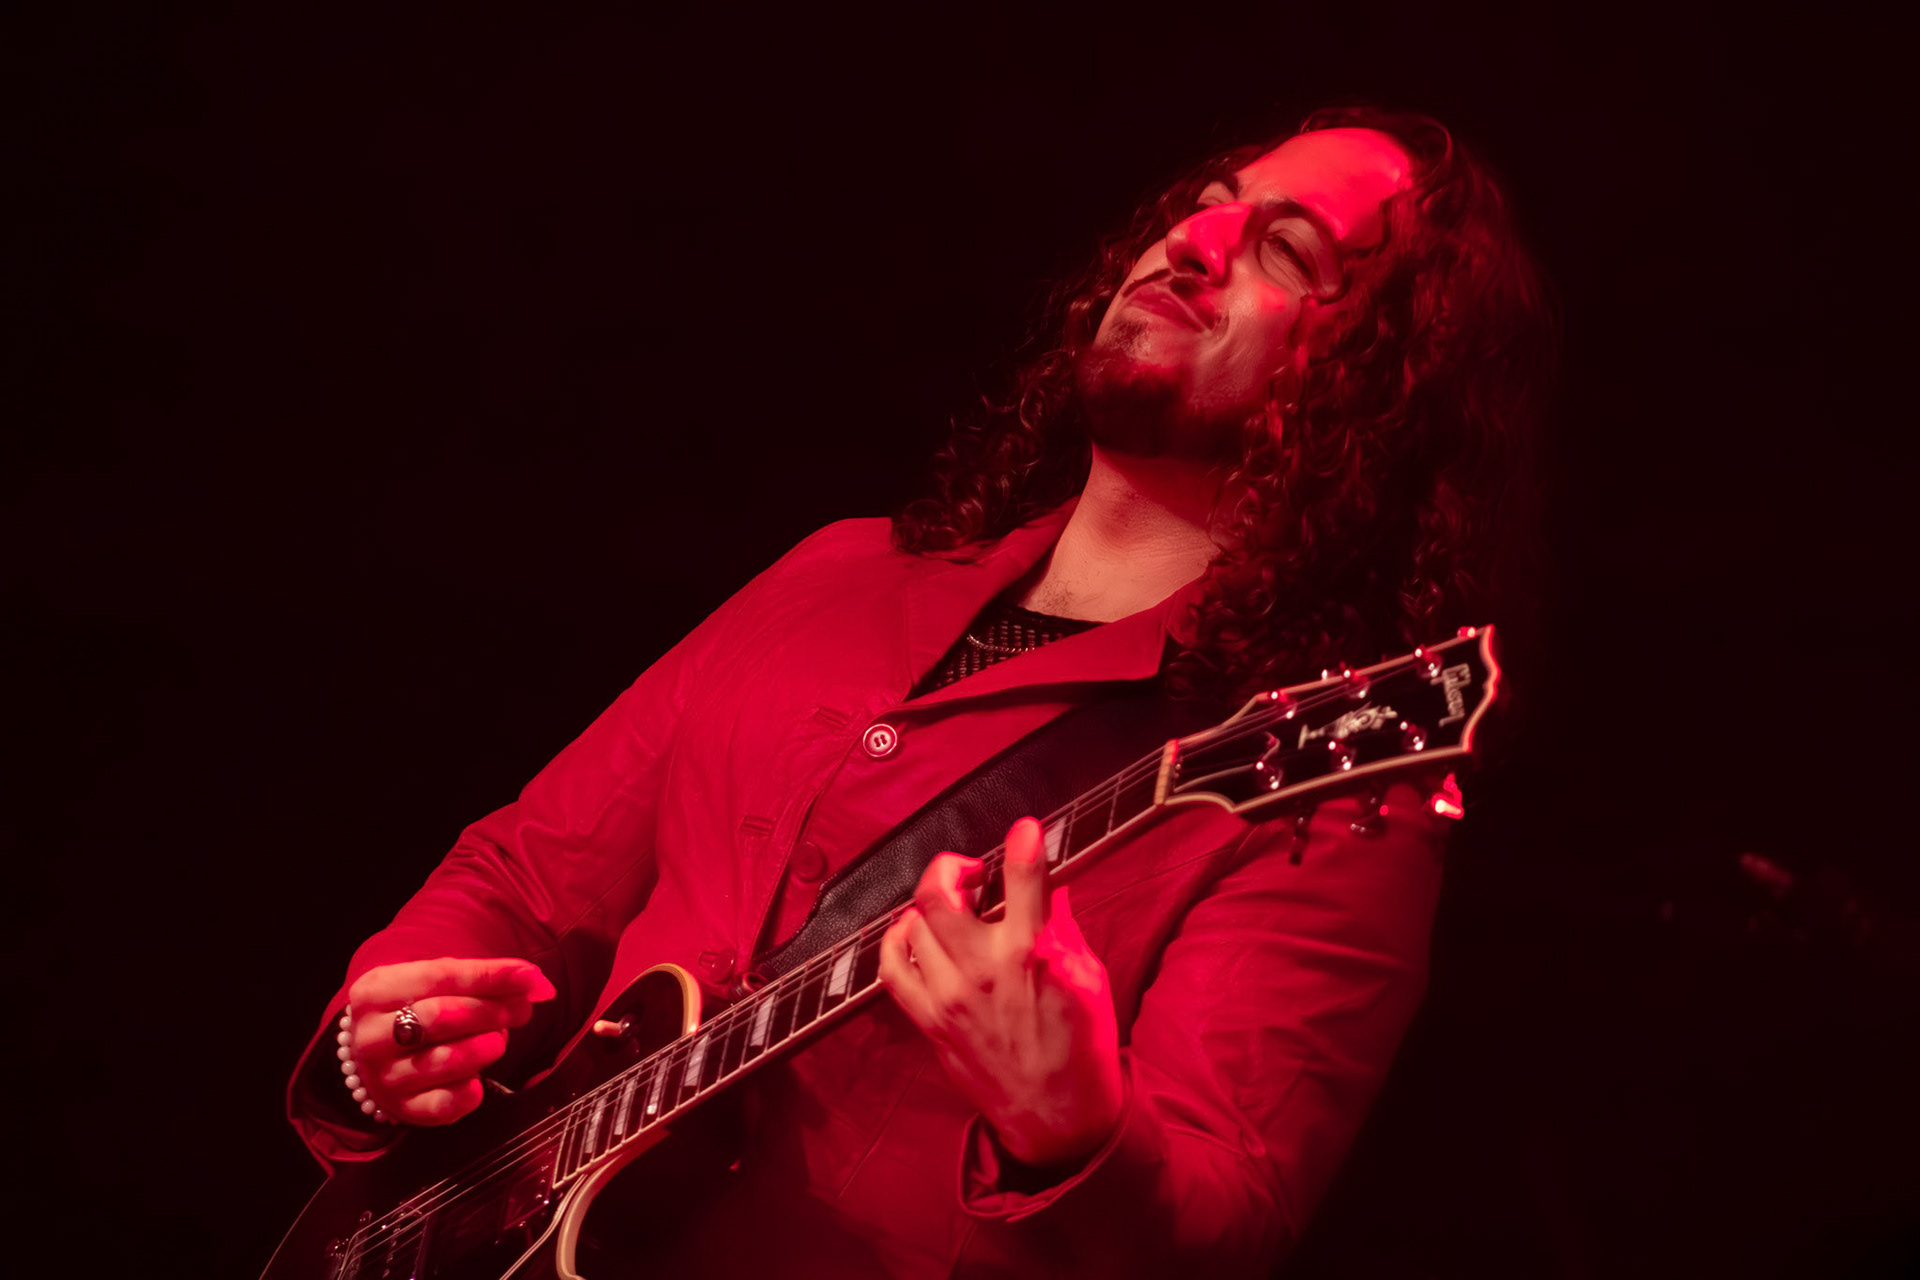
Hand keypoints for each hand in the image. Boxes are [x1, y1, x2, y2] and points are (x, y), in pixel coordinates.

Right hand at [344, 956, 554, 1125]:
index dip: (491, 975)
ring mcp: (384, 1077)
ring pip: (447, 1060)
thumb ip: (486, 978)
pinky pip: (446, 1104)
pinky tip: (478, 1080)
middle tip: (520, 1010)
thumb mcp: (439, 982)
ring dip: (487, 1047)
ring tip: (497, 1040)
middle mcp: (371, 1036)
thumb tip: (538, 984)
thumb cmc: (418, 1007)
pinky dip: (472, 1091)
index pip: (441, 977)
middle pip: (442, 1016)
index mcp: (376, 991)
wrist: (377, 1054)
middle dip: (492, 1011)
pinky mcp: (403, 1110)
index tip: (531, 976)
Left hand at [878, 817, 1124, 1168]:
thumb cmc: (1082, 1046)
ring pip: (912, 924)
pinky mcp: (930, 1021)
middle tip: (974, 872)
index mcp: (1036, 953)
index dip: (1024, 841)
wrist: (1058, 1117)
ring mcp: (951, 997)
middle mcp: (986, 969)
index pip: (1024, 876)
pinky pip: (891, 969)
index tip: (1026, 829)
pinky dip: (897, 942)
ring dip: (931, 905)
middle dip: (953, 866)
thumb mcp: (1089, 975)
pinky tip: (916, 935)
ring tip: (953, 909)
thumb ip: (1062, 924)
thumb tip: (1048, 883)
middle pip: (939, 893)